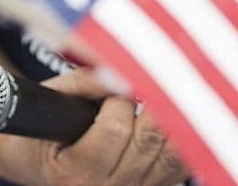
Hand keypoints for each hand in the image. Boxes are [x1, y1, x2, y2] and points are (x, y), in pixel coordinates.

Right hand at [4, 68, 187, 185]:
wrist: (51, 167)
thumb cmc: (50, 129)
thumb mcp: (56, 101)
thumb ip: (88, 82)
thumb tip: (120, 66)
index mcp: (76, 172)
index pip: (115, 129)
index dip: (119, 100)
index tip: (114, 87)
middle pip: (150, 140)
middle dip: (152, 103)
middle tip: (148, 81)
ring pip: (174, 152)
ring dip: (174, 117)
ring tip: (167, 93)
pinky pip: (183, 162)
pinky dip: (187, 136)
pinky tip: (179, 114)